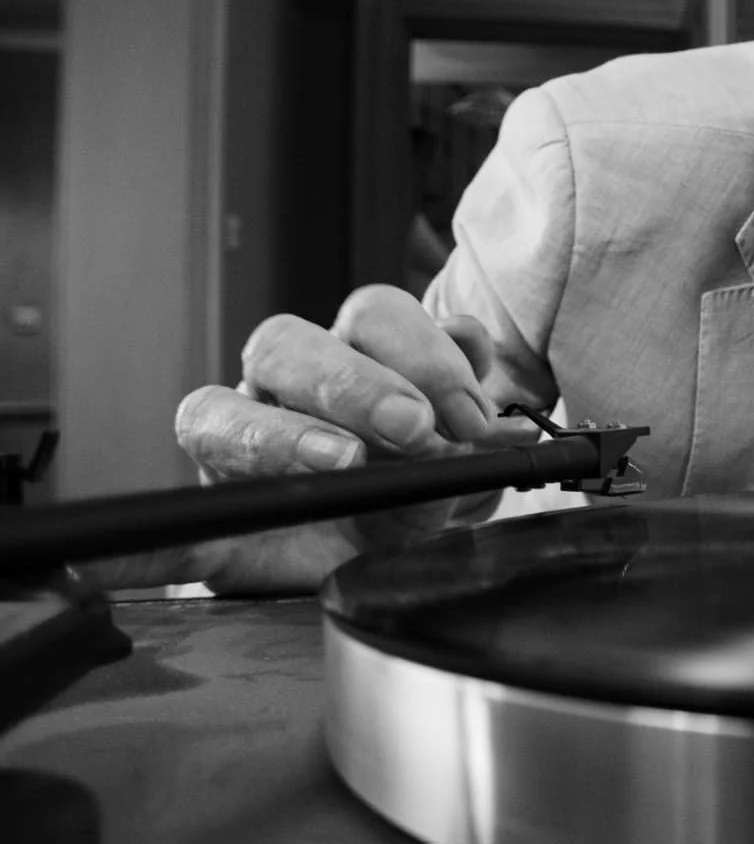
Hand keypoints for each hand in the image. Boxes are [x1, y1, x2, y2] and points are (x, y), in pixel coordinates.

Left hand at [91, 285, 541, 592]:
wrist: (378, 546)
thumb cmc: (308, 553)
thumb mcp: (247, 567)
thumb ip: (197, 557)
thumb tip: (134, 561)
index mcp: (229, 439)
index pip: (218, 416)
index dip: (275, 434)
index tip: (342, 465)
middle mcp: (286, 387)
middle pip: (287, 344)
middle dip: (355, 385)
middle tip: (413, 428)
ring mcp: (358, 359)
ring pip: (369, 316)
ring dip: (426, 362)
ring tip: (472, 425)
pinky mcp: (424, 355)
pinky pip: (449, 326)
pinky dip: (469, 347)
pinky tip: (487, 382)